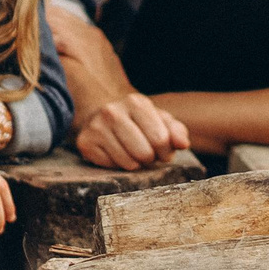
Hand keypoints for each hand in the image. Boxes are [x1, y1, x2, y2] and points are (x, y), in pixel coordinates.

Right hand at [74, 93, 190, 169]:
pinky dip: (118, 165)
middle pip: (144, 153)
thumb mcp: (159, 120)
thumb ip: (176, 131)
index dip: (166, 151)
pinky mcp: (85, 142)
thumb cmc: (138, 122)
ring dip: (135, 164)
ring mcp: (96, 127)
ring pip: (128, 163)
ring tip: (132, 152)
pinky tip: (116, 153)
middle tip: (146, 153)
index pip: (161, 139)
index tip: (162, 150)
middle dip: (150, 158)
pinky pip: (111, 167)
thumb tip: (183, 144)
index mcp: (135, 102)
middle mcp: (113, 112)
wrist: (102, 116)